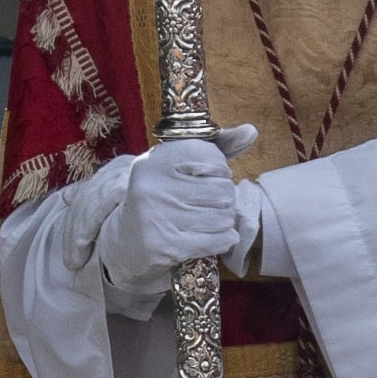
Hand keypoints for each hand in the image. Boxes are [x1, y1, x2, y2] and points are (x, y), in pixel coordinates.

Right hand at [94, 133, 243, 308]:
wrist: (125, 239)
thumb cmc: (163, 196)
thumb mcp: (180, 167)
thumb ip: (217, 148)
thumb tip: (251, 131)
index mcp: (155, 160)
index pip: (214, 160)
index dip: (220, 172)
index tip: (205, 178)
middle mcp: (152, 185)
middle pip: (224, 191)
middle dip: (225, 200)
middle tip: (206, 204)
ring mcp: (156, 217)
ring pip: (224, 218)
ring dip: (224, 222)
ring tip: (205, 221)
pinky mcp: (166, 246)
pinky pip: (219, 241)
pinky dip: (223, 240)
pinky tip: (208, 237)